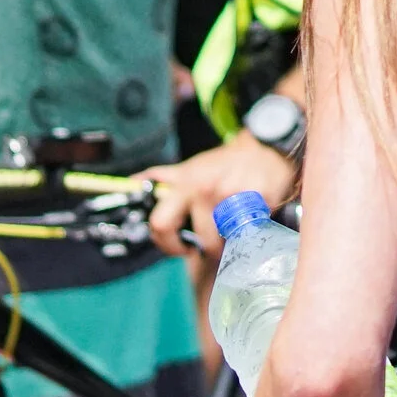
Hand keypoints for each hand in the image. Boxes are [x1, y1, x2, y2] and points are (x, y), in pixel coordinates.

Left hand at [140, 130, 298, 254]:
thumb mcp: (189, 168)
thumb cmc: (224, 162)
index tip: (181, 247)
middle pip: (202, 239)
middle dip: (208, 250)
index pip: (161, 224)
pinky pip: (252, 230)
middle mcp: (206, 190)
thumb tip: (133, 181)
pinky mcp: (260, 200)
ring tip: (234, 234)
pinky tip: (252, 221)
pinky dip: (252, 231)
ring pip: (227, 240)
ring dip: (231, 243)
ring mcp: (234, 196)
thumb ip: (162, 178)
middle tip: (212, 247)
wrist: (264, 146)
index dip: (167, 244)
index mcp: (185, 184)